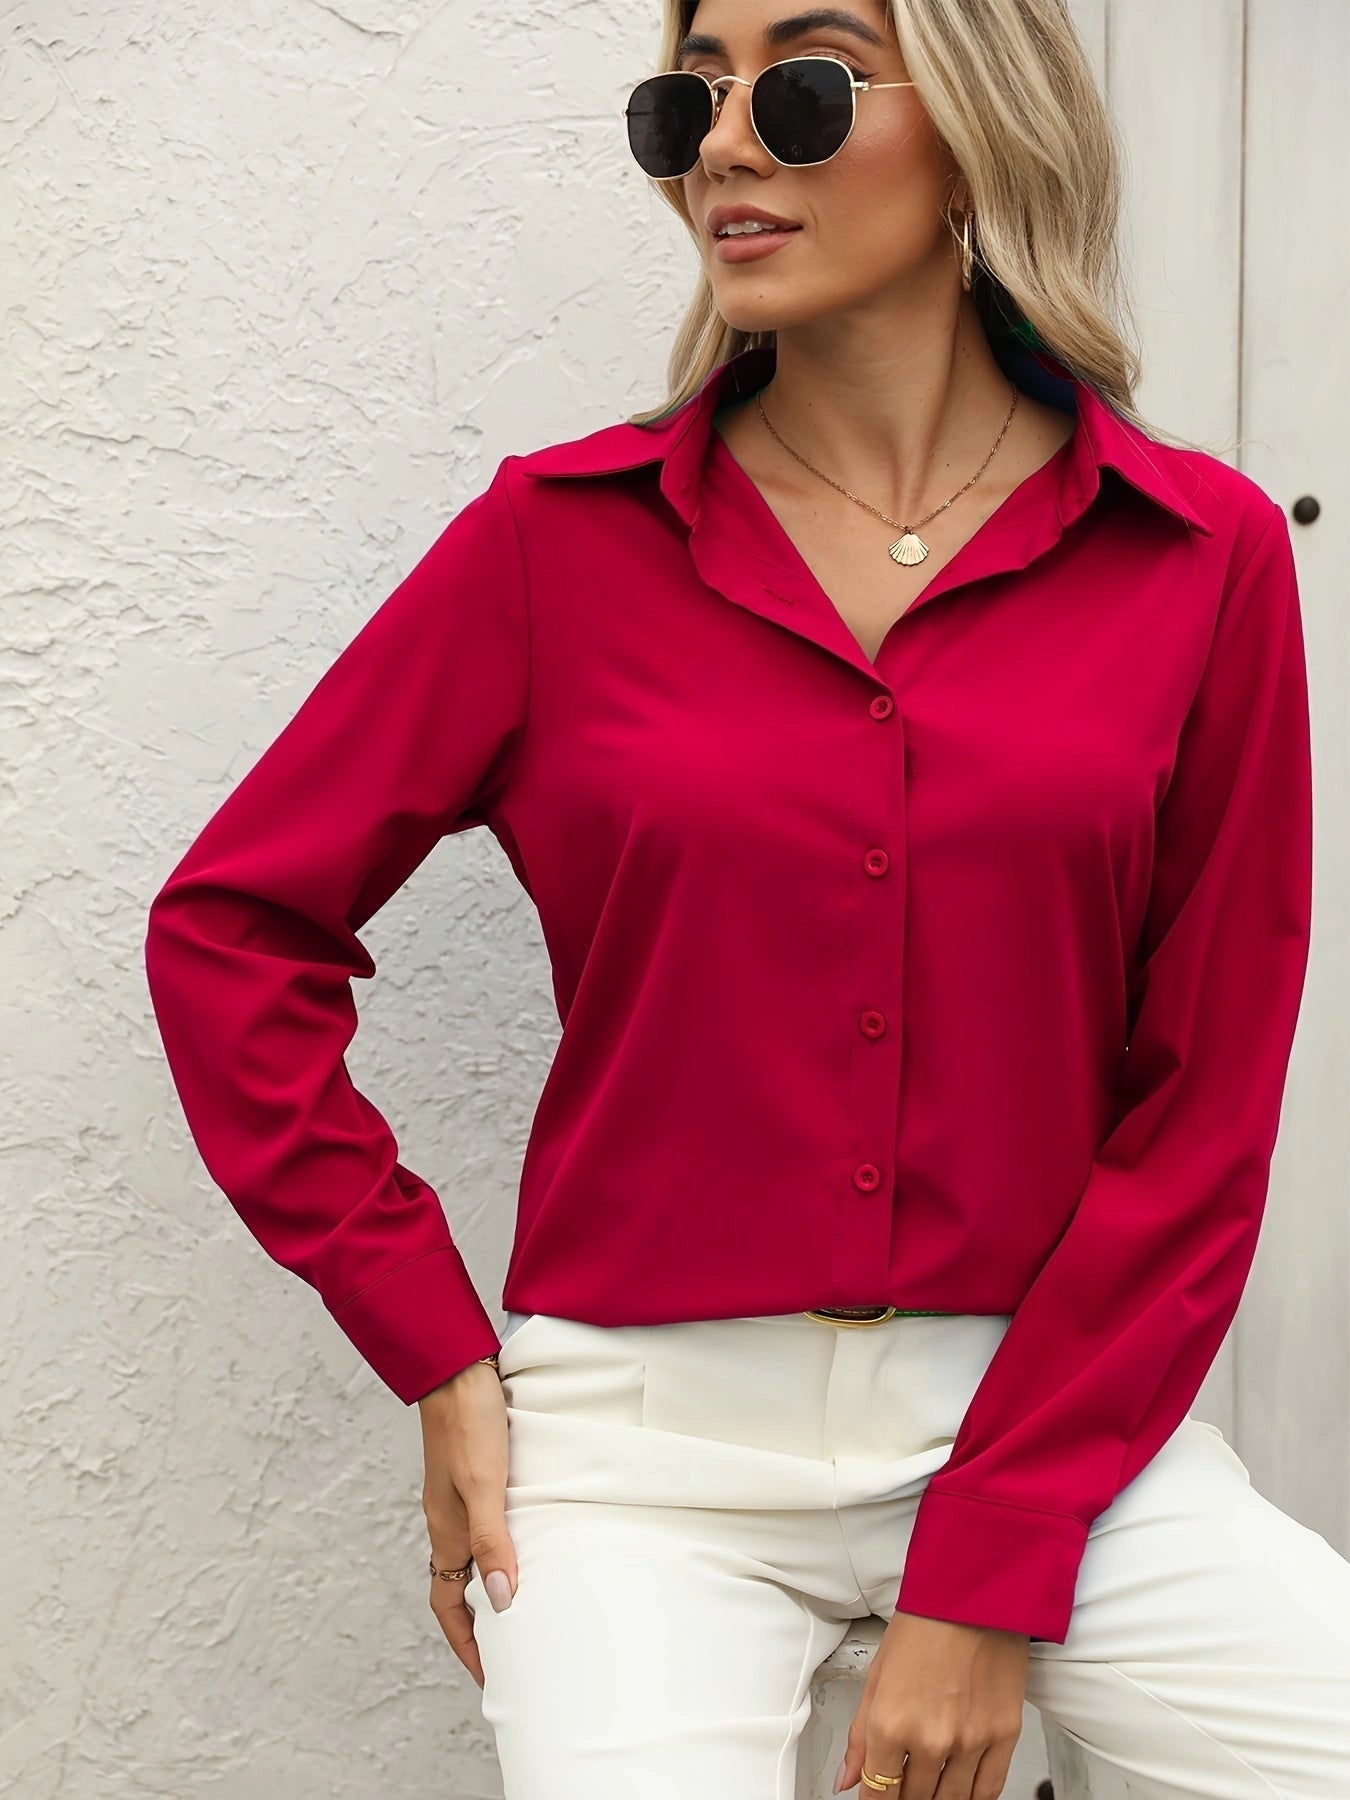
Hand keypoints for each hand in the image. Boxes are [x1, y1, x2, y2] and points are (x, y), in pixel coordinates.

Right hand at [418, 1361, 516, 1689]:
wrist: (457, 1368)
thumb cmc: (468, 1422)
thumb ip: (492, 1541)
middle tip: (514, 1650)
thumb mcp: (483, 1484)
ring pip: (475, 1555)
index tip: (488, 1676)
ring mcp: (461, 1496)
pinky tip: (532, 1539)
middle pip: (460, 1587)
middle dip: (482, 1624)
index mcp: (445, 1530)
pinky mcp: (477, 1473)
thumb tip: (503, 1602)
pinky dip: (504, 1545)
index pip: (448, 1606)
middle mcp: (449, 1520)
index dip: (467, 1643)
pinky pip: (488, 1525)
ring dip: (494, 1583)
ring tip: (528, 1604)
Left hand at [833, 1611, 1028, 1798]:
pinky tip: (962, 1791)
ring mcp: (970, 1742)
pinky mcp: (1004, 1736)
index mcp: (891, 1723)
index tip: (876, 1799)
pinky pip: (988, 1790)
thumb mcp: (877, 1675)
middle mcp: (930, 1740)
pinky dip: (972, 1798)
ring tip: (930, 1786)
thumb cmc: (924, 1624)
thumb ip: (860, 1735)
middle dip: (905, 1798)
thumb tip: (847, 1778)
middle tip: (904, 1785)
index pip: (878, 1793)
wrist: (973, 1595)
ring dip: (937, 1799)